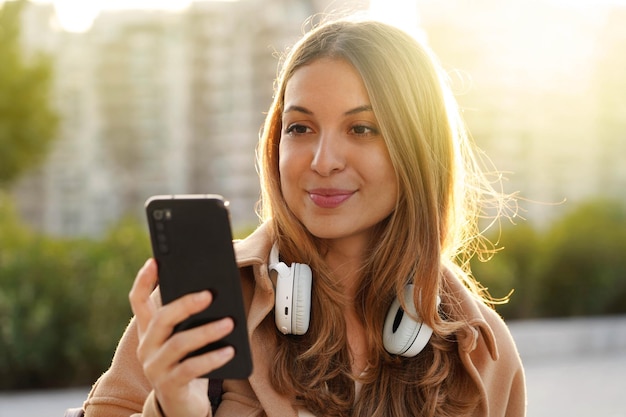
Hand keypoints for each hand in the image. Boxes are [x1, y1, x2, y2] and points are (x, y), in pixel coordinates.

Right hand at [129, 259, 235, 416]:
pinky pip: (190, 368)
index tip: (155, 260)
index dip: (144, 280)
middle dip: (185, 304)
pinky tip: (230, 351)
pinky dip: (212, 358)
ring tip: (229, 323)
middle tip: (209, 295)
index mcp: (149, 330)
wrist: (182, 405)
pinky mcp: (169, 385)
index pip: (138, 301)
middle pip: (161, 319)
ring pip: (178, 343)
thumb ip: (193, 317)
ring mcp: (155, 367)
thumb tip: (216, 289)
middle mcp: (147, 346)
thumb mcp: (186, 337)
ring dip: (206, 332)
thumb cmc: (188, 362)